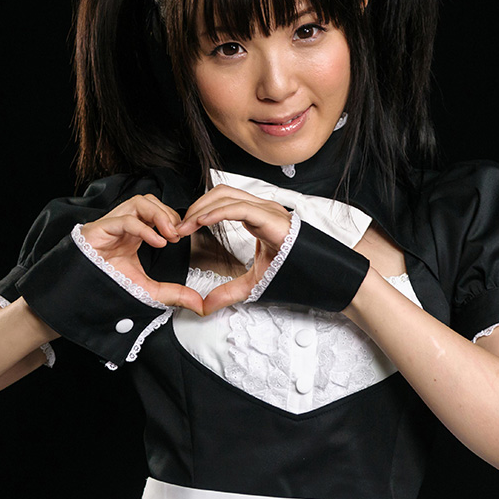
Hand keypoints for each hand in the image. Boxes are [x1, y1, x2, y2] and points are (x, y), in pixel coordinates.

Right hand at [80, 194, 203, 314]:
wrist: (80, 298)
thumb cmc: (108, 287)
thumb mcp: (148, 291)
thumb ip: (173, 293)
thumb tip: (199, 304)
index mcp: (133, 233)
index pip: (157, 211)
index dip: (173, 219)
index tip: (184, 236)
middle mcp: (122, 225)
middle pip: (149, 201)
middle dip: (168, 214)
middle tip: (178, 234)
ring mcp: (111, 225)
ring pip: (138, 202)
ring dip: (159, 215)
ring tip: (169, 235)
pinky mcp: (99, 230)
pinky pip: (124, 220)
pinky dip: (144, 228)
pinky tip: (158, 243)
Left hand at [176, 184, 292, 314]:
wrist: (319, 275)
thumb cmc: (292, 272)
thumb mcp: (252, 284)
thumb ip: (228, 292)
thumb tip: (205, 306)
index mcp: (256, 217)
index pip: (222, 202)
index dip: (199, 211)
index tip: (182, 229)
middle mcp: (261, 208)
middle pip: (220, 193)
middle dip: (196, 206)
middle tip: (179, 227)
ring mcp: (267, 210)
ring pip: (227, 195)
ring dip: (203, 208)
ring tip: (187, 225)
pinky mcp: (271, 218)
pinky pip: (240, 207)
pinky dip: (218, 212)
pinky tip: (203, 222)